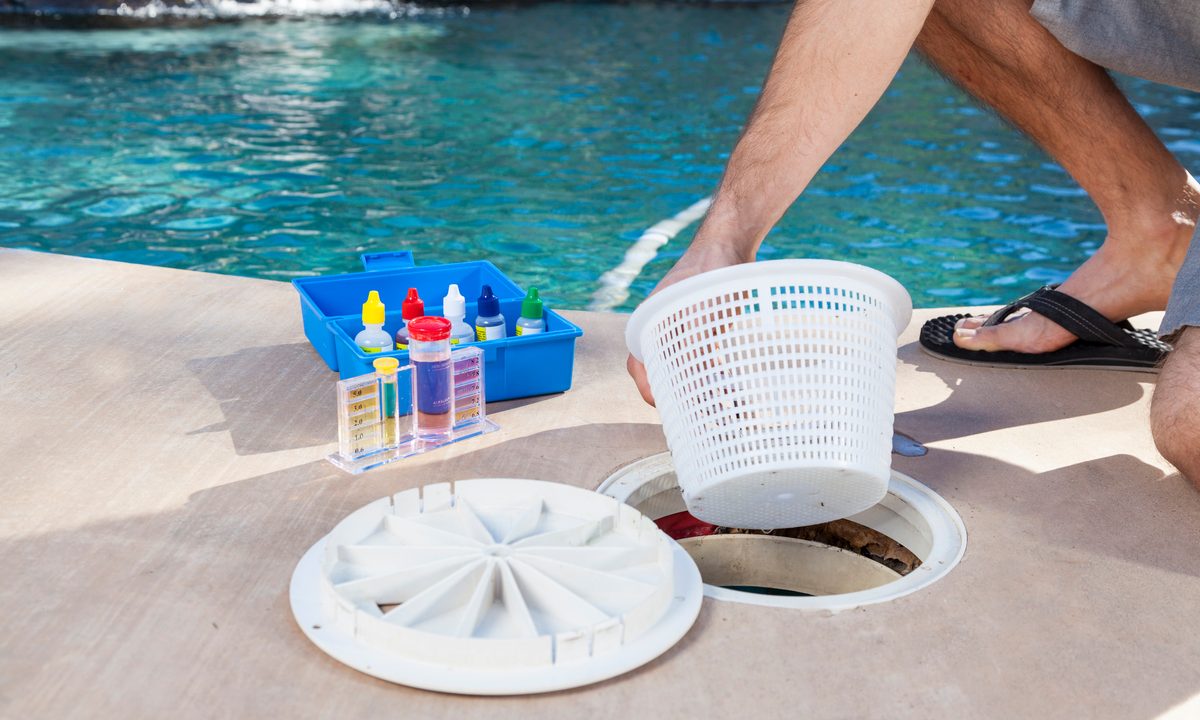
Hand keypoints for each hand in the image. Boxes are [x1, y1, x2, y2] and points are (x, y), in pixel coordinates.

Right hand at [627, 240, 751, 405]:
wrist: (730, 242)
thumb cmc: (708, 271)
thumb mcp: (702, 313)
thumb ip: (695, 348)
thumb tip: (696, 385)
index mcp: (647, 324)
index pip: (639, 367)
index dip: (650, 391)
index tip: (668, 410)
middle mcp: (661, 328)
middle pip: (663, 371)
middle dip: (680, 397)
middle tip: (698, 417)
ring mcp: (683, 328)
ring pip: (686, 367)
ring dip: (701, 389)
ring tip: (722, 409)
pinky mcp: (704, 328)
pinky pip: (706, 359)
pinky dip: (716, 376)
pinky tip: (733, 389)